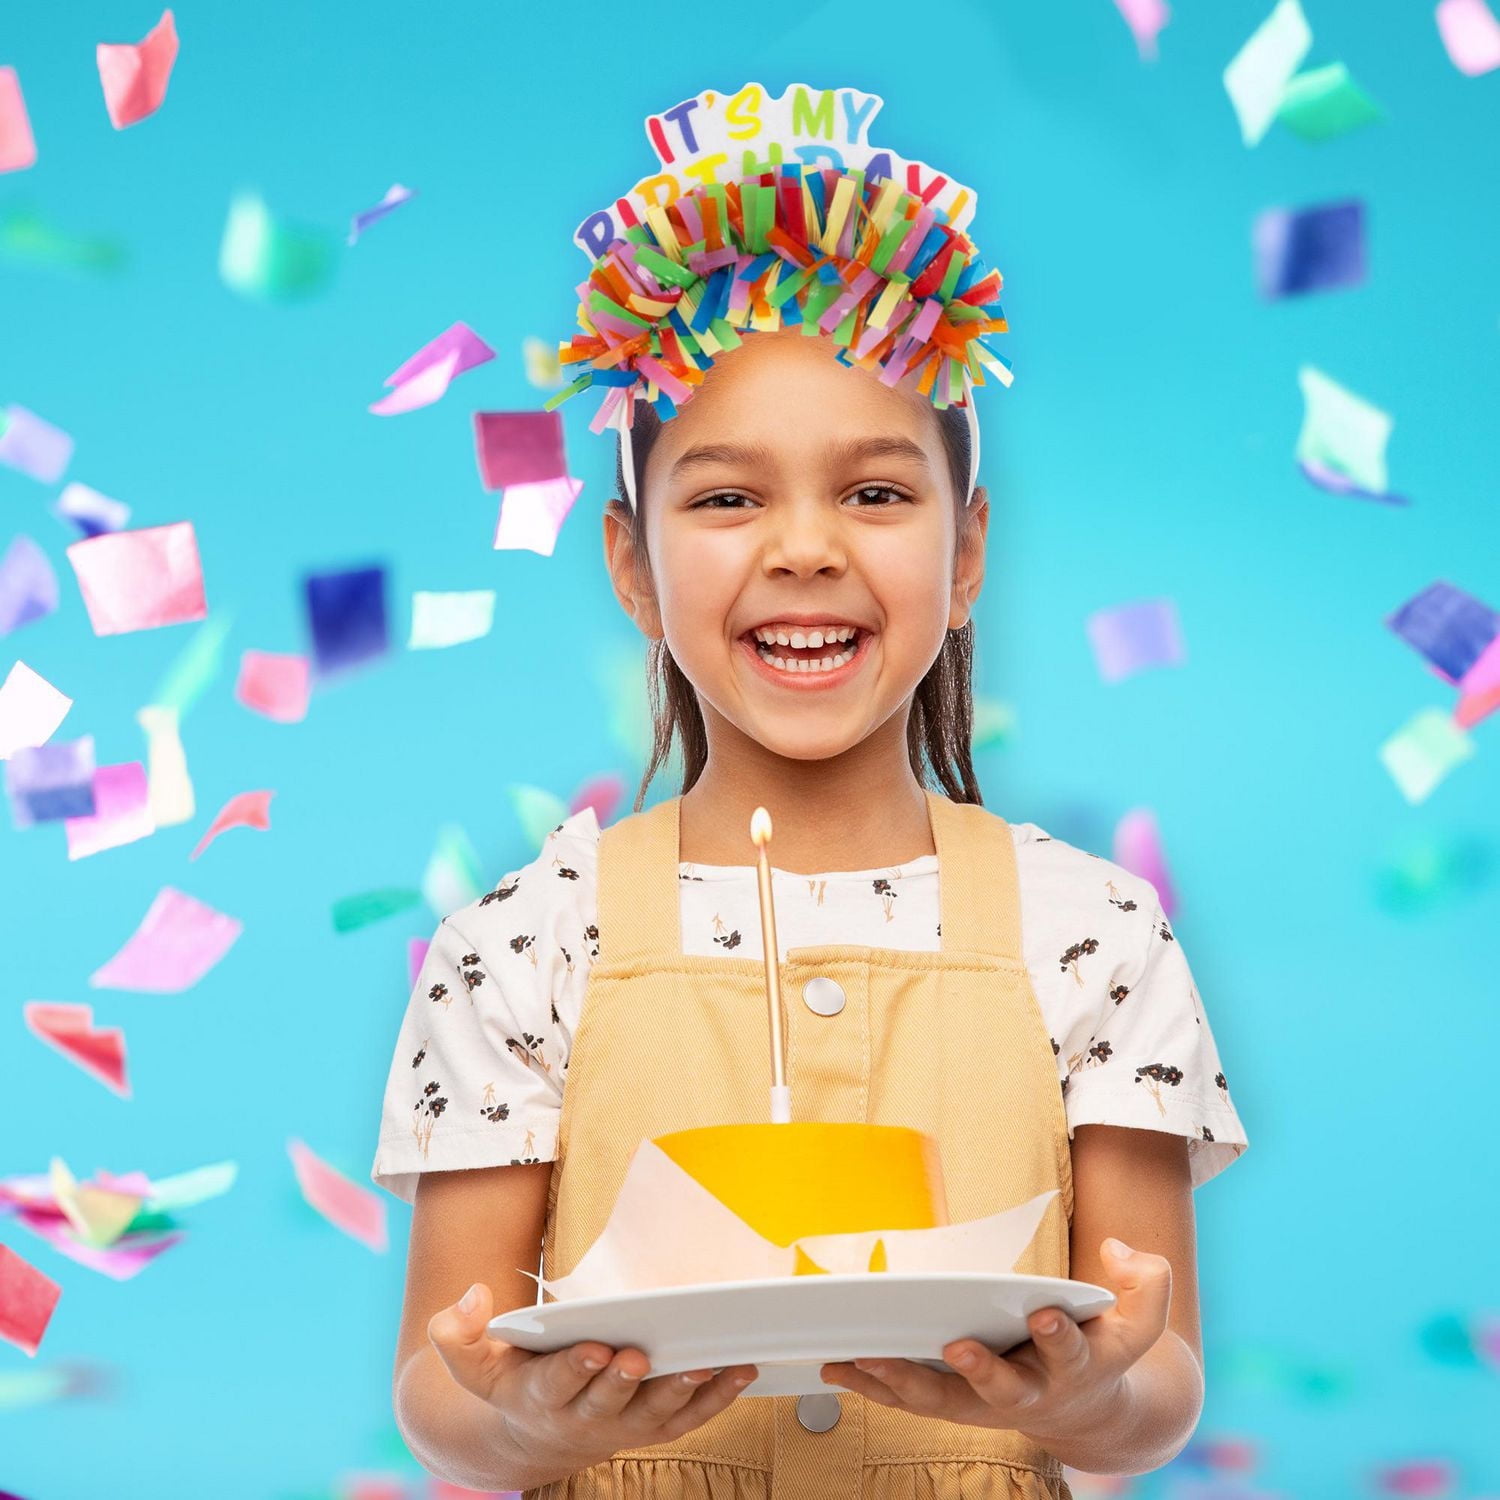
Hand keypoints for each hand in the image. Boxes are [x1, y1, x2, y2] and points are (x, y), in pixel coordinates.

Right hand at [428, 1281, 759, 1474]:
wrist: (532, 1437)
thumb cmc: (509, 1380)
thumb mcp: (468, 1360)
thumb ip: (456, 1331)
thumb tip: (474, 1295)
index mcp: (537, 1396)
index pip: (556, 1384)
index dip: (575, 1368)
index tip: (593, 1348)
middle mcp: (582, 1419)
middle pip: (606, 1403)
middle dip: (624, 1382)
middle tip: (640, 1357)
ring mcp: (620, 1427)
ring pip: (653, 1415)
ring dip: (679, 1391)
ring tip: (703, 1362)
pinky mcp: (650, 1427)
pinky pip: (687, 1418)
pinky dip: (716, 1397)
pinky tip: (739, 1369)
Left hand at [820, 1237, 1169, 1440]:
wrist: (1088, 1412)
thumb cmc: (1104, 1347)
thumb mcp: (1140, 1315)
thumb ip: (1146, 1281)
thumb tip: (1115, 1251)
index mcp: (1080, 1366)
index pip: (1074, 1352)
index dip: (1061, 1335)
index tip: (1046, 1313)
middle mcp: (1034, 1392)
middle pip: (1006, 1391)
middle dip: (982, 1371)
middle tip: (956, 1346)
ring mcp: (990, 1403)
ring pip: (947, 1402)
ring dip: (906, 1383)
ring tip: (866, 1357)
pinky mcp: (956, 1404)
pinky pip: (911, 1400)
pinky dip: (874, 1386)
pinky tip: (837, 1367)